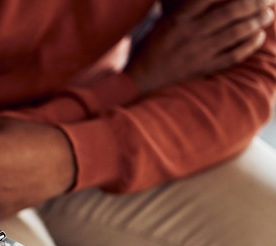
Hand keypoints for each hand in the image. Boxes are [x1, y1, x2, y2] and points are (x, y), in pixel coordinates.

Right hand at [127, 0, 274, 93]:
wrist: (141, 79)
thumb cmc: (152, 47)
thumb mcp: (164, 22)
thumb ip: (186, 8)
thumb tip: (210, 1)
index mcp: (179, 18)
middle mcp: (191, 33)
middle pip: (232, 12)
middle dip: (256, 2)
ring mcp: (198, 52)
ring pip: (236, 32)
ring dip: (257, 21)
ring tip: (268, 15)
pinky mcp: (203, 68)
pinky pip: (233, 56)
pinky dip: (249, 45)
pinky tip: (258, 37)